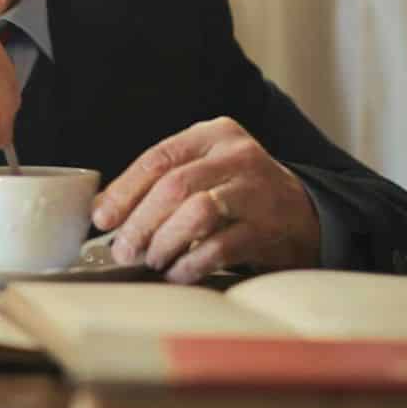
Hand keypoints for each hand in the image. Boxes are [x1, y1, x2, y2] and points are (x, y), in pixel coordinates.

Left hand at [91, 117, 319, 283]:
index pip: (159, 158)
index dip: (124, 190)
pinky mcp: (269, 228)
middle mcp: (238, 156)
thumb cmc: (238, 193)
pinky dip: (191, 264)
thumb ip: (160, 182)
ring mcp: (257, 191)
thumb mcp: (205, 170)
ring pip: (197, 212)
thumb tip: (103, 211)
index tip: (102, 218)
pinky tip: (177, 273)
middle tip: (123, 250)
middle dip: (140, 223)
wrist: (304, 215)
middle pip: (174, 186)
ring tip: (152, 260)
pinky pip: (221, 247)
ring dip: (165, 242)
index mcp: (215, 134)